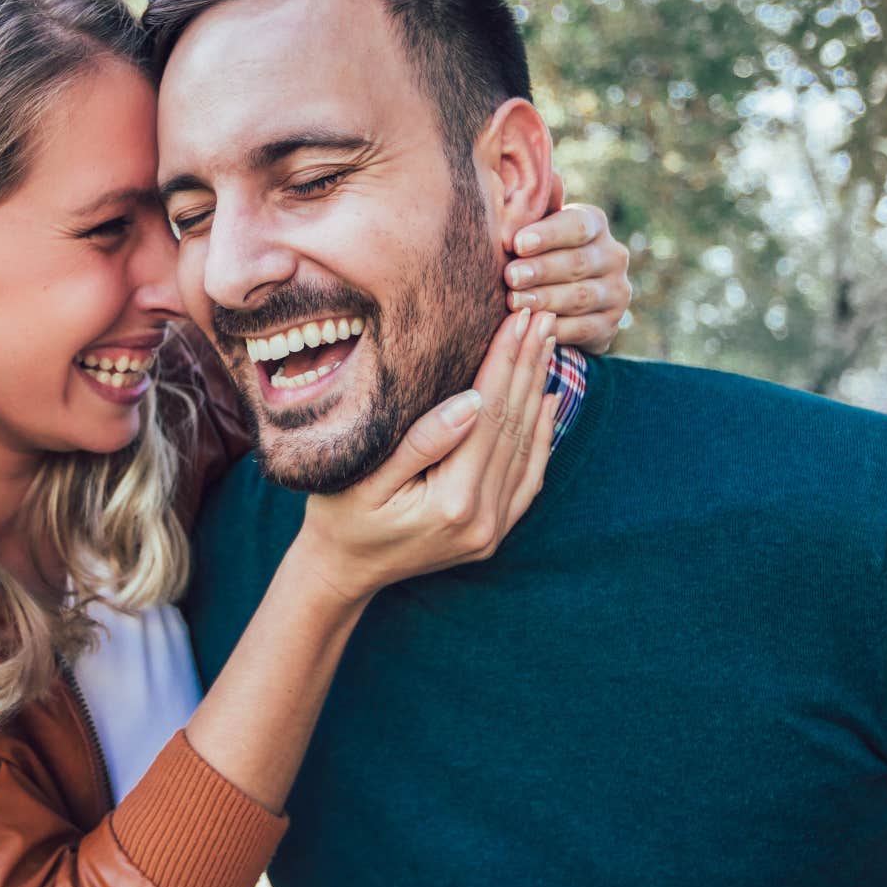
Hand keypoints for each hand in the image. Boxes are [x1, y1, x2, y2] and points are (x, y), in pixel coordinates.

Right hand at [291, 308, 558, 603]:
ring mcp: (493, 529)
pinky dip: (540, 436)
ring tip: (546, 344)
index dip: (505, 362)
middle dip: (527, 366)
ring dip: (537, 391)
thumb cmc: (340, 518)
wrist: (340, 571)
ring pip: (527, 448)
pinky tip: (545, 400)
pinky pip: (528, 478)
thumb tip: (472, 401)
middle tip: (542, 316)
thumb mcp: (366, 477)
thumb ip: (422, 442)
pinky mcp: (494, 532)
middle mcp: (483, 519)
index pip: (489, 416)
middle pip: (514, 426)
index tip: (518, 319)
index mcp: (453, 502)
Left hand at [503, 181, 630, 354]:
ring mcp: (616, 292)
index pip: (578, 226)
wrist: (564, 303)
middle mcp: (613, 256)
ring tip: (514, 302)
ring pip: (580, 297)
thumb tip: (540, 175)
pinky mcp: (610, 325)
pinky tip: (532, 326)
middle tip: (510, 276)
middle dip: (540, 270)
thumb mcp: (537, 228)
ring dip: (545, 299)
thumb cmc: (540, 253)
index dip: (548, 235)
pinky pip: (583, 329)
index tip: (517, 243)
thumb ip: (536, 206)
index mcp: (595, 224)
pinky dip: (555, 328)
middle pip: (577, 263)